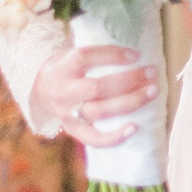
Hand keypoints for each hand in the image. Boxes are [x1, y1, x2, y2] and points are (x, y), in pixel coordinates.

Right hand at [33, 43, 158, 147]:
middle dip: (128, 80)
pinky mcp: (73, 130)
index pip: (85, 57)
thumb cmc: (66, 69)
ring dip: (129, 102)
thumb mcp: (71, 53)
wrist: (40, 91)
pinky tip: (134, 128)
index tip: (135, 54)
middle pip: (96, 87)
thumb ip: (95, 54)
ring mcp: (67, 113)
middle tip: (152, 73)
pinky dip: (114, 137)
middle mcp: (63, 91)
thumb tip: (133, 52)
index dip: (111, 55)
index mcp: (62, 67)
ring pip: (99, 111)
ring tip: (152, 92)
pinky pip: (93, 138)